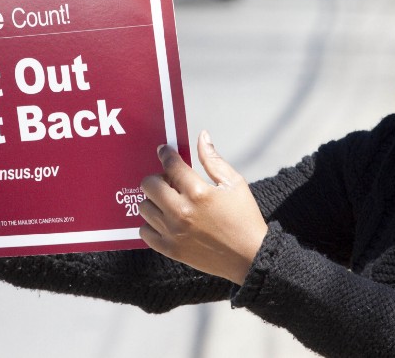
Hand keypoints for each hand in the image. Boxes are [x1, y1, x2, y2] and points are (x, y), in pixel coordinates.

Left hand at [139, 130, 267, 284]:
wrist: (249, 257)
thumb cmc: (244, 217)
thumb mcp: (234, 183)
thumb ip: (213, 160)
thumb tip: (202, 137)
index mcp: (198, 192)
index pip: (170, 165)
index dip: (165, 154)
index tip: (164, 151)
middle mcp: (181, 211)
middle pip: (149, 184)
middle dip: (158, 178)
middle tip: (170, 181)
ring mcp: (173, 232)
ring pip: (144, 207)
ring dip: (154, 200)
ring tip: (169, 202)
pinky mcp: (170, 249)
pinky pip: (144, 231)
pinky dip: (151, 224)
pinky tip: (165, 220)